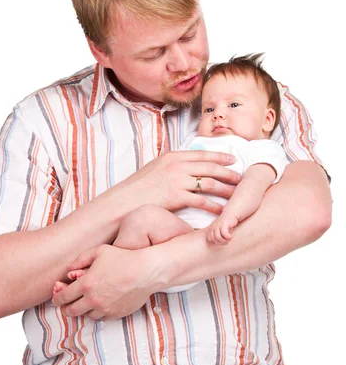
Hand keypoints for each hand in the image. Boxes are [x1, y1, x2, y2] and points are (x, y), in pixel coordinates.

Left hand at [51, 245, 155, 319]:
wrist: (146, 271)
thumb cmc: (123, 258)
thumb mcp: (99, 251)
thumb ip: (80, 259)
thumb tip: (69, 269)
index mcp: (86, 284)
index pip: (63, 297)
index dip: (57, 298)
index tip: (56, 297)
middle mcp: (93, 300)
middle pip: (71, 311)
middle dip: (66, 308)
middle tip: (66, 303)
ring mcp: (105, 309)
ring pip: (86, 316)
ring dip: (82, 310)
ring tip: (85, 301)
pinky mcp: (115, 314)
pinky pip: (101, 318)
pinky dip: (97, 312)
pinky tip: (99, 303)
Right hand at [120, 150, 240, 215]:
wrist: (124, 201)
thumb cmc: (137, 188)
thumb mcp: (154, 169)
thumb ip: (171, 166)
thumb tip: (186, 168)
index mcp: (172, 156)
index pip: (202, 154)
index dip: (220, 156)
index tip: (233, 159)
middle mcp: (177, 165)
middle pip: (210, 167)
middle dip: (229, 173)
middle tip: (241, 179)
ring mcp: (177, 180)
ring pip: (209, 183)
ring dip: (226, 189)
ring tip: (237, 195)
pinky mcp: (176, 197)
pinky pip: (201, 201)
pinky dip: (214, 206)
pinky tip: (222, 210)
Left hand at [207, 213, 238, 244]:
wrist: (231, 213)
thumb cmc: (226, 223)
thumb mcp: (220, 229)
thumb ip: (217, 235)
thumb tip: (219, 243)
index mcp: (211, 228)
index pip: (210, 239)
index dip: (217, 242)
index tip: (223, 241)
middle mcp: (213, 226)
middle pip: (214, 240)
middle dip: (221, 243)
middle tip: (227, 241)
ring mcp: (218, 225)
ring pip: (218, 238)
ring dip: (225, 240)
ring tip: (229, 239)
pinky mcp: (223, 224)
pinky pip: (224, 234)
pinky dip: (229, 237)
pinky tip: (231, 235)